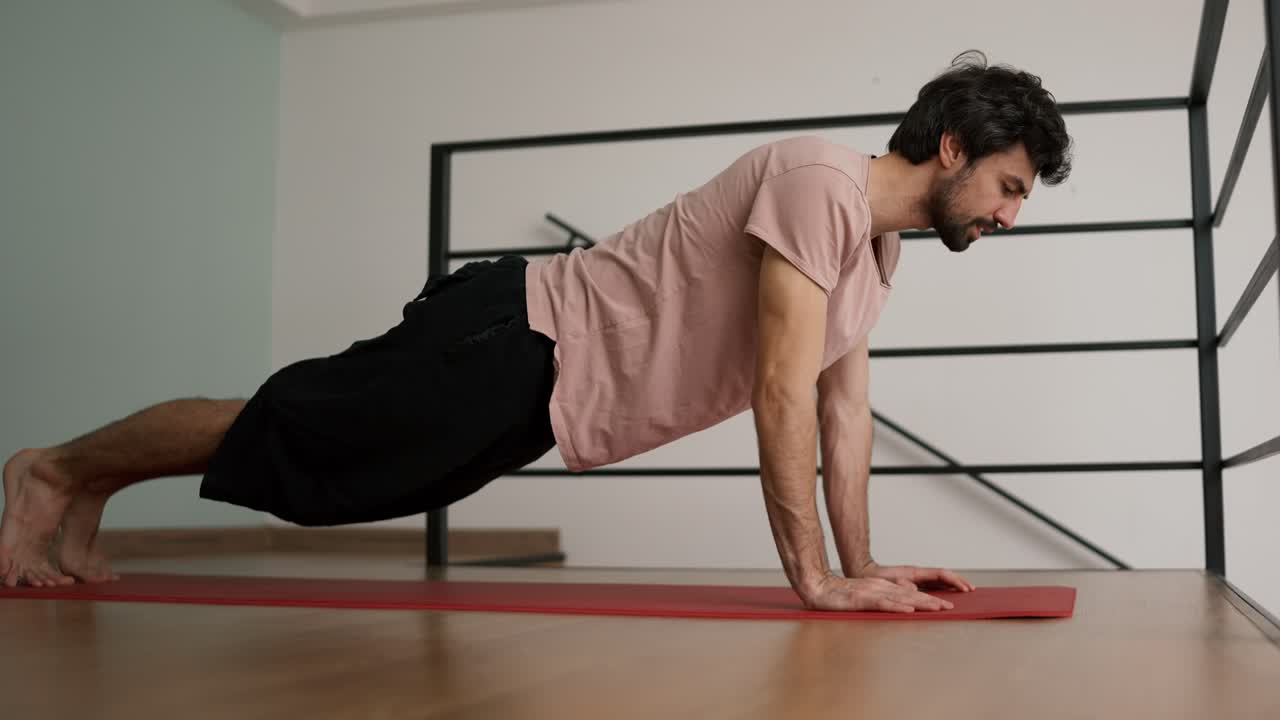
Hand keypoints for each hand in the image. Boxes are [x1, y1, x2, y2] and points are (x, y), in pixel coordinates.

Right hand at [801, 573, 954, 612]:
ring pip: (901, 598)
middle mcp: (879, 587)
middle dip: (932, 601)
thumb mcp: (865, 595)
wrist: (816, 587)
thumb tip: (905, 601)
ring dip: (921, 603)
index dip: (928, 599)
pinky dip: (897, 605)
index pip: (909, 593)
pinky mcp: (861, 599)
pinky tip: (909, 608)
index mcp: (881, 586)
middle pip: (910, 595)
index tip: (945, 605)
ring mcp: (870, 592)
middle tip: (950, 607)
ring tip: (938, 607)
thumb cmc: (838, 594)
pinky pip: (882, 603)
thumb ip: (883, 597)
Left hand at [854, 561, 975, 592]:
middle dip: (958, 582)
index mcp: (914, 572)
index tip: (965, 588)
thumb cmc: (873, 577)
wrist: (863, 572)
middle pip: (943, 576)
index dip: (955, 580)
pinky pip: (931, 586)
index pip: (941, 574)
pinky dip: (942, 589)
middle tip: (971, 591)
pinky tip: (947, 595)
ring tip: (964, 593)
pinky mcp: (912, 583)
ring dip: (952, 586)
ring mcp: (915, 578)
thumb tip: (913, 589)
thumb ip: (900, 584)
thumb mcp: (886, 581)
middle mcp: (917, 574)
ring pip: (939, 581)